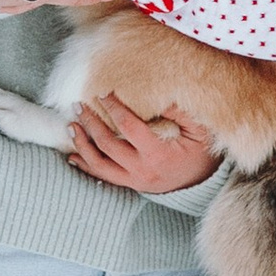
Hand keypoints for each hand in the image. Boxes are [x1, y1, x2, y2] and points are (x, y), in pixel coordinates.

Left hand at [66, 93, 219, 193]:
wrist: (205, 182)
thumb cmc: (201, 151)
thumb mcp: (198, 129)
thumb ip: (177, 111)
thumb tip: (155, 91)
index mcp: (158, 154)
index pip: (128, 127)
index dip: (114, 108)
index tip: (104, 92)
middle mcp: (143, 170)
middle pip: (107, 145)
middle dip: (90, 123)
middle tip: (78, 105)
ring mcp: (136, 180)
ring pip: (100, 164)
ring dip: (82, 145)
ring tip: (71, 126)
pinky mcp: (132, 185)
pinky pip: (104, 177)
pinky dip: (87, 166)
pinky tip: (73, 156)